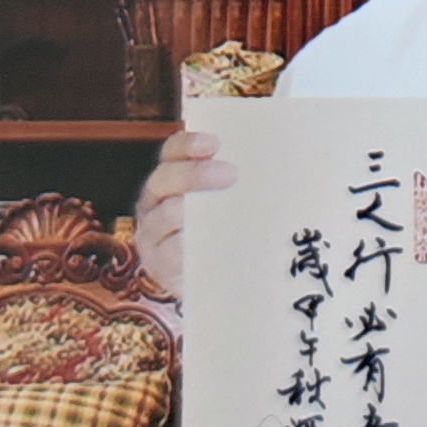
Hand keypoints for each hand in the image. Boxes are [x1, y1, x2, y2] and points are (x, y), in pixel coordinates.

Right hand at [133, 125, 234, 298]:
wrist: (213, 283)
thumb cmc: (223, 232)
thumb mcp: (227, 202)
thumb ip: (236, 182)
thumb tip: (274, 160)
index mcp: (170, 179)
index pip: (172, 152)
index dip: (188, 144)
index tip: (214, 142)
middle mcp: (154, 202)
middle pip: (165, 179)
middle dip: (196, 173)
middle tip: (231, 174)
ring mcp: (152, 235)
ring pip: (168, 215)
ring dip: (195, 209)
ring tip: (225, 211)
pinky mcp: (160, 265)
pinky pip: (173, 251)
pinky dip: (192, 245)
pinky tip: (217, 241)